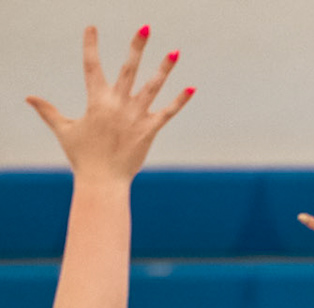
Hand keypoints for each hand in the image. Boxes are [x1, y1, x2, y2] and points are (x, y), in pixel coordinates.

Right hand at [27, 26, 192, 185]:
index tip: (92, 26)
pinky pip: (167, 112)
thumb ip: (48, 111)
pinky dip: (179, 101)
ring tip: (175, 52)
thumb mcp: (63, 130)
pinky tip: (191, 88)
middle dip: (136, 47)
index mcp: (95, 101)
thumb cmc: (82, 156)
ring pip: (152, 87)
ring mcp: (135, 117)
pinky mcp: (150, 131)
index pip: (92, 66)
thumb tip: (28, 98)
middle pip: (128, 69)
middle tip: (145, 27)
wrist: (103, 181)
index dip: (91, 45)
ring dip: (164, 69)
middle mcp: (117, 104)